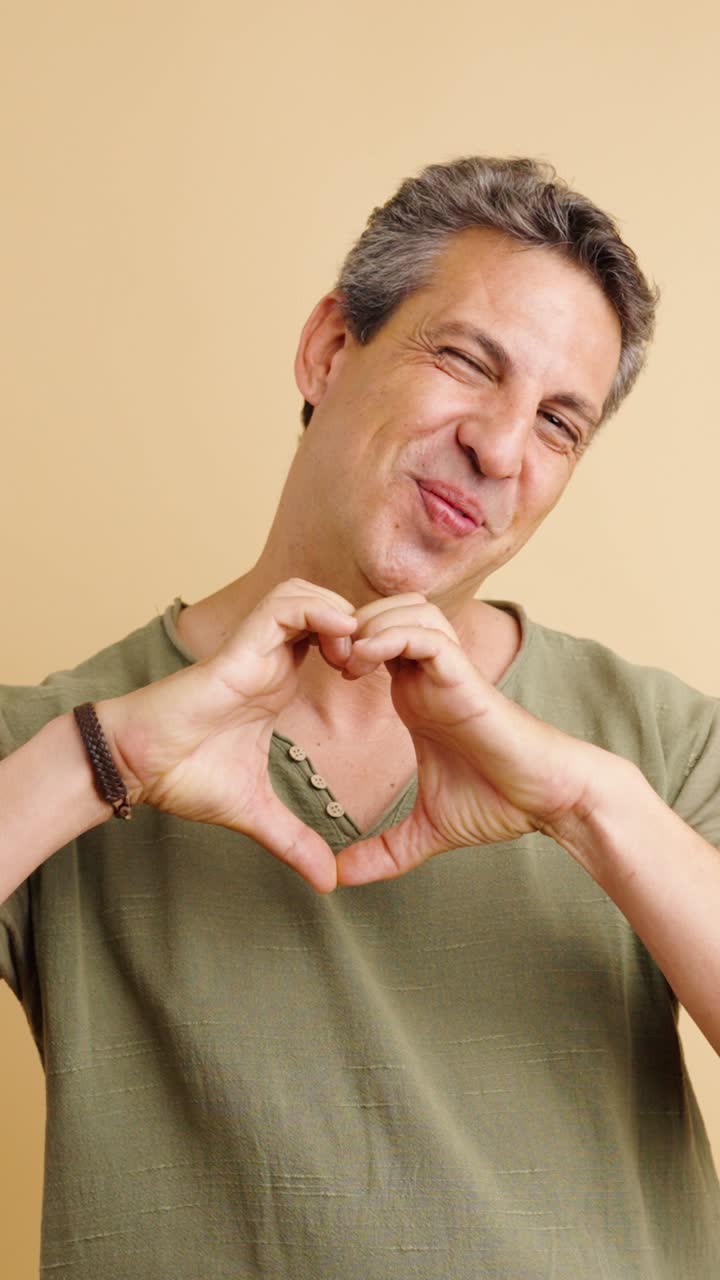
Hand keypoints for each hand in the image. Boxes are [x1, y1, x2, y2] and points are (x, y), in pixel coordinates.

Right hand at [97, 580, 356, 892]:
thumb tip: (327, 882)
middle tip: (378, 665)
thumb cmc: (183, 777)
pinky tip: (337, 644)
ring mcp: (255, 647)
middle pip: (326, 608)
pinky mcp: (240, 645)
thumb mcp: (256, 812)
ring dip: (340, 614)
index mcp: (279, 682)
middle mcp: (270, 658)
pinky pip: (286, 602)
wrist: (137, 766)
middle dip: (360, 625)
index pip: (331, 642)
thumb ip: (294, 841)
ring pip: (308, 595)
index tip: (384, 685)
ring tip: (357, 655)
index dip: (363, 652)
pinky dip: (317, 612)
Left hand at [335, 599, 603, 885]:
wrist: (548, 801)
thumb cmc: (497, 803)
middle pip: (383, 610)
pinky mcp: (466, 678)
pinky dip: (393, 636)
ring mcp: (450, 672)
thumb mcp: (424, 832)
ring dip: (370, 623)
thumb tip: (338, 878)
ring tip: (346, 660)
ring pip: (406, 610)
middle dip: (348, 624)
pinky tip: (367, 660)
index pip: (371, 641)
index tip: (314, 676)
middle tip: (325, 659)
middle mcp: (431, 675)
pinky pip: (427, 636)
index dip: (339, 647)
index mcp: (415, 695)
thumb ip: (382, 852)